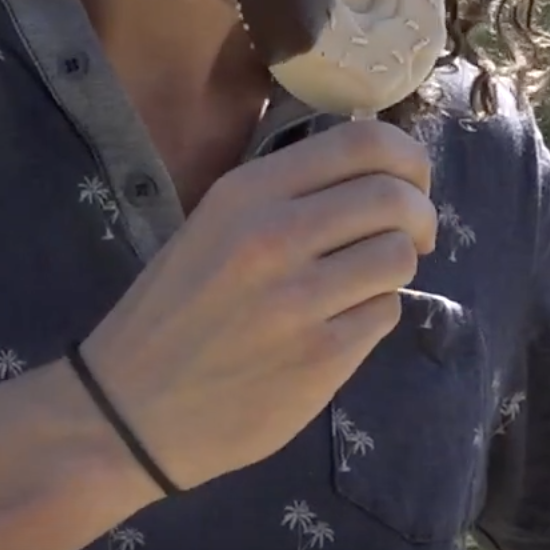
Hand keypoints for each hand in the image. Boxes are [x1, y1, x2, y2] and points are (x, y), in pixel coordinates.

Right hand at [78, 118, 435, 492]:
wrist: (129, 406)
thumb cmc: (176, 306)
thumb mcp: (216, 222)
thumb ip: (289, 193)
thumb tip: (377, 173)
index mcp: (248, 190)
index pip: (361, 142)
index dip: (406, 156)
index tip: (411, 180)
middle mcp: (274, 234)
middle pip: (393, 198)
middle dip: (419, 214)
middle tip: (412, 235)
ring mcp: (299, 299)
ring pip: (397, 257)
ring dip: (395, 267)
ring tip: (364, 282)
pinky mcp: (320, 359)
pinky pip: (384, 314)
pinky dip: (374, 314)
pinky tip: (339, 325)